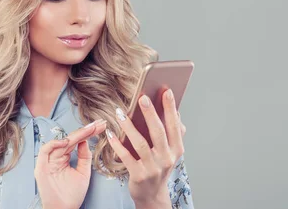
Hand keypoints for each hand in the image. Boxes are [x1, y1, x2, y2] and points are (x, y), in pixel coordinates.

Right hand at [34, 119, 107, 208]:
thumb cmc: (72, 194)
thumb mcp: (83, 172)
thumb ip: (84, 157)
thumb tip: (85, 140)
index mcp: (64, 158)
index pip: (77, 141)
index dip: (89, 133)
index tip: (101, 126)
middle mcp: (55, 157)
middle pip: (71, 139)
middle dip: (86, 130)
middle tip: (99, 123)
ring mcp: (48, 161)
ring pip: (61, 142)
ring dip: (75, 135)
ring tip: (89, 130)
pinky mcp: (41, 168)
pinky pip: (45, 151)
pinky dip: (55, 144)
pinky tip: (68, 141)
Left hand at [106, 89, 186, 206]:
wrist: (152, 194)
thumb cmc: (159, 167)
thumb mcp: (171, 151)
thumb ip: (173, 132)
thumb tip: (174, 110)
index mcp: (177, 149)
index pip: (174, 126)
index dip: (171, 109)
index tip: (166, 92)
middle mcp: (167, 158)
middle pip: (158, 132)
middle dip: (150, 113)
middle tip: (142, 97)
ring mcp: (153, 168)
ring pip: (140, 143)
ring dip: (129, 126)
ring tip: (120, 112)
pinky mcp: (138, 175)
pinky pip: (126, 156)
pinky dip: (117, 144)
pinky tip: (111, 133)